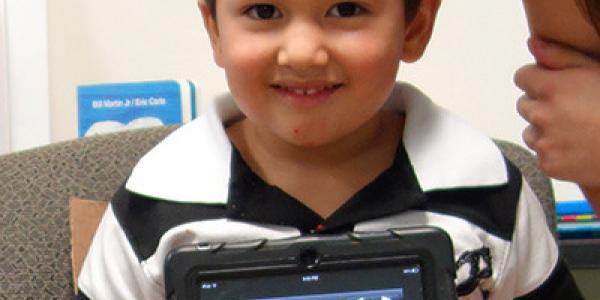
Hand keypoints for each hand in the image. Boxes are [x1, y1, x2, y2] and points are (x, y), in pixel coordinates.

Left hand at [514, 38, 599, 196]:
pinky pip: (541, 153)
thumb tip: (531, 44)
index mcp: (553, 88)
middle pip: (524, 104)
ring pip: (530, 131)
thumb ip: (560, 56)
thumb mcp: (596, 70)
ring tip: (577, 130)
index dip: (539, 80)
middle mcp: (543, 115)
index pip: (522, 77)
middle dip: (542, 104)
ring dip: (545, 129)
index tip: (556, 86)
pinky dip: (554, 152)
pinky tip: (578, 148)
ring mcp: (544, 142)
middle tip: (573, 110)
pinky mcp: (548, 164)